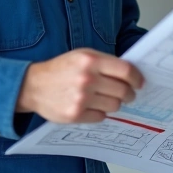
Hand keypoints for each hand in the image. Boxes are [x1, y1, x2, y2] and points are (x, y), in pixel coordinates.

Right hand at [17, 48, 144, 123]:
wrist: (32, 85)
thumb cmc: (60, 69)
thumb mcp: (81, 56)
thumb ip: (104, 63)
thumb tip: (130, 75)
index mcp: (90, 60)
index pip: (126, 71)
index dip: (137, 78)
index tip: (139, 83)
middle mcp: (87, 79)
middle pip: (123, 91)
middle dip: (129, 94)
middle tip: (128, 94)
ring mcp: (81, 98)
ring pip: (115, 106)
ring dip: (114, 103)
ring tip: (105, 99)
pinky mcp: (75, 114)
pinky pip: (101, 117)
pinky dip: (100, 113)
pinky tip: (91, 106)